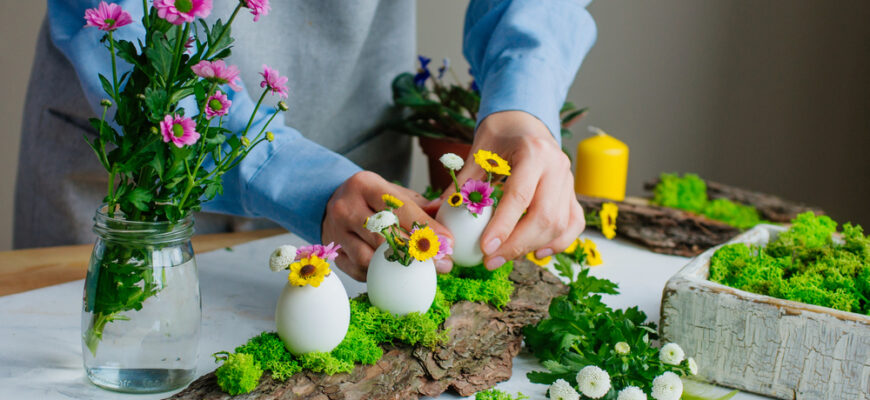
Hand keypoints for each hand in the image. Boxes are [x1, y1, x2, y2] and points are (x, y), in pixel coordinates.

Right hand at [323, 171, 453, 280]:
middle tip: (443, 264)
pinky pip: (359, 270)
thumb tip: (448, 229)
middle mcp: (346, 207)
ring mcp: (336, 232)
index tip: (448, 242)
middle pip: (385, 236)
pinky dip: (380, 275)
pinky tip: (397, 274)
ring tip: (423, 271)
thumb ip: (421, 208)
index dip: (426, 228)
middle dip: (417, 252)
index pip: (399, 208)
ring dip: (399, 268)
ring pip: (370, 257)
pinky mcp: (334, 253)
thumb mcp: (394, 193)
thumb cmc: (372, 199)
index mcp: (365, 185)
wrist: (333, 202)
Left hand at [447, 111, 585, 269]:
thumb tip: (441, 211)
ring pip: (561, 225)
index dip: (503, 226)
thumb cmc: (500, 135)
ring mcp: (568, 181)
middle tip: (490, 261)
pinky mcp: (572, 193)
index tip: (486, 248)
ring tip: (505, 257)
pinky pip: (572, 223)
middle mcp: (557, 166)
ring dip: (533, 247)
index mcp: (533, 152)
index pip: (520, 196)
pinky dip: (558, 242)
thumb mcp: (478, 151)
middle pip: (545, 217)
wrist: (525, 120)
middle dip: (517, 245)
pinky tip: (537, 252)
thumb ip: (464, 181)